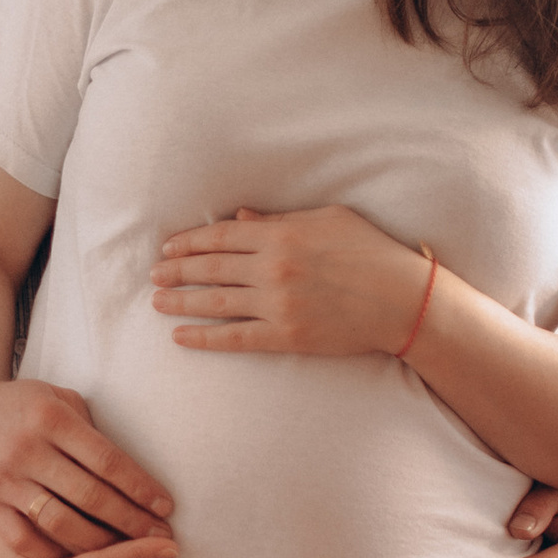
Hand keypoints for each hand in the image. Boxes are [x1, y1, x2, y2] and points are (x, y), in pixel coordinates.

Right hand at [0, 370, 173, 557]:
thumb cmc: (14, 405)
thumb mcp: (54, 397)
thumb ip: (89, 428)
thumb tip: (132, 471)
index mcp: (51, 418)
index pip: (108, 460)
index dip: (141, 488)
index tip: (167, 509)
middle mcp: (28, 449)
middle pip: (91, 496)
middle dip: (131, 523)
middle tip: (163, 541)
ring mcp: (4, 479)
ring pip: (61, 523)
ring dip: (100, 545)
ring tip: (129, 557)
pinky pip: (24, 540)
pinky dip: (55, 555)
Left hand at [150, 206, 429, 358]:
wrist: (403, 300)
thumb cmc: (370, 252)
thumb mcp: (327, 220)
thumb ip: (278, 220)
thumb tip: (238, 220)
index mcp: (281, 234)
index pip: (220, 236)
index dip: (188, 242)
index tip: (168, 247)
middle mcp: (274, 268)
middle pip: (210, 267)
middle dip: (176, 270)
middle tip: (153, 275)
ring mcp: (278, 304)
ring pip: (215, 301)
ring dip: (180, 301)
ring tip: (157, 302)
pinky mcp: (286, 336)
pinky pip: (235, 337)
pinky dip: (204, 337)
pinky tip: (181, 336)